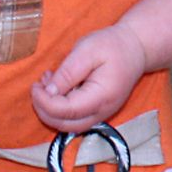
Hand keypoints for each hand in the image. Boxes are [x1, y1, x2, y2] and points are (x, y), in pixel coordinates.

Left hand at [32, 25, 146, 131]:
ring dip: (51, 110)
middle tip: (37, 87)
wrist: (136, 48)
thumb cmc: (112, 45)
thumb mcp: (87, 50)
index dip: (45, 102)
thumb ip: (68, 73)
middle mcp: (102, 112)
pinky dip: (60, 109)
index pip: (66, 111)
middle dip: (44, 110)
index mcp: (101, 96)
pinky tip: (56, 87)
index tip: (35, 86)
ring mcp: (101, 114)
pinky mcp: (97, 111)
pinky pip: (75, 119)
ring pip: (69, 126)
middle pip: (65, 125)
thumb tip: (49, 92)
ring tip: (46, 84)